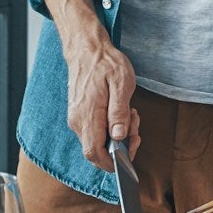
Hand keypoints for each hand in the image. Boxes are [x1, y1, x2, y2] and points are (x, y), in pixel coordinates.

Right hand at [63, 34, 141, 171]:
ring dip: (117, 135)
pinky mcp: (80, 114)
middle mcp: (78, 121)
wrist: (87, 49)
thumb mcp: (121, 83)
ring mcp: (77, 118)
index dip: (112, 162)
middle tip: (135, 127)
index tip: (129, 153)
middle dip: (120, 147)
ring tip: (130, 114)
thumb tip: (119, 136)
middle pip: (97, 151)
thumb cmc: (105, 63)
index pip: (94, 154)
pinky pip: (95, 131)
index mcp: (88, 116)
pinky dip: (110, 128)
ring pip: (97, 141)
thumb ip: (119, 112)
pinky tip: (120, 112)